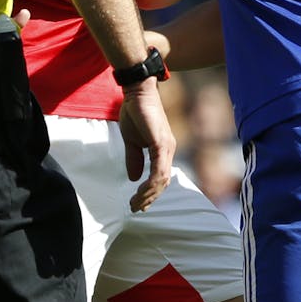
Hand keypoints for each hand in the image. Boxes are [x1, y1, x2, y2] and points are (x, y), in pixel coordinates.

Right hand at [116, 79, 175, 211]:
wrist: (137, 92)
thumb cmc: (135, 113)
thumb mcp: (132, 141)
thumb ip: (134, 159)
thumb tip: (133, 178)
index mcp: (163, 150)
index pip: (160, 178)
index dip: (151, 193)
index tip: (138, 204)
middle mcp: (168, 150)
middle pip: (163, 182)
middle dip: (149, 198)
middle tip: (136, 208)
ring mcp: (167, 146)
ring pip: (162, 179)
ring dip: (149, 194)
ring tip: (136, 203)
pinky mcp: (161, 143)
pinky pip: (159, 169)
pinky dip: (150, 183)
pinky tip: (140, 191)